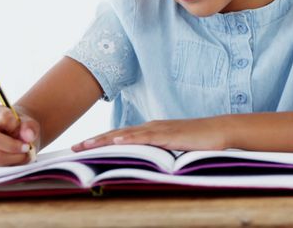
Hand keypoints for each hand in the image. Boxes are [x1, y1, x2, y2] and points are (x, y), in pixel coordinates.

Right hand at [0, 105, 39, 165]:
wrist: (18, 133)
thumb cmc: (21, 125)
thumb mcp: (29, 122)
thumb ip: (30, 126)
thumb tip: (27, 137)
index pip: (1, 117)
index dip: (14, 124)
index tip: (23, 127)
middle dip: (12, 146)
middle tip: (26, 147)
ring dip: (15, 157)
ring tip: (25, 152)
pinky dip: (13, 162)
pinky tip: (19, 156)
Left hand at [72, 117, 228, 152]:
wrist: (220, 131)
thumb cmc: (199, 141)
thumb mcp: (173, 148)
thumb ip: (157, 153)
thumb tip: (144, 165)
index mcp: (151, 131)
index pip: (120, 136)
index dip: (100, 141)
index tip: (81, 148)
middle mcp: (151, 127)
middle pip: (117, 134)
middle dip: (94, 141)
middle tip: (73, 148)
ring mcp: (159, 129)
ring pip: (126, 134)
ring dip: (104, 139)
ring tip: (86, 145)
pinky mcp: (169, 134)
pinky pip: (146, 137)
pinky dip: (130, 139)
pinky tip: (117, 141)